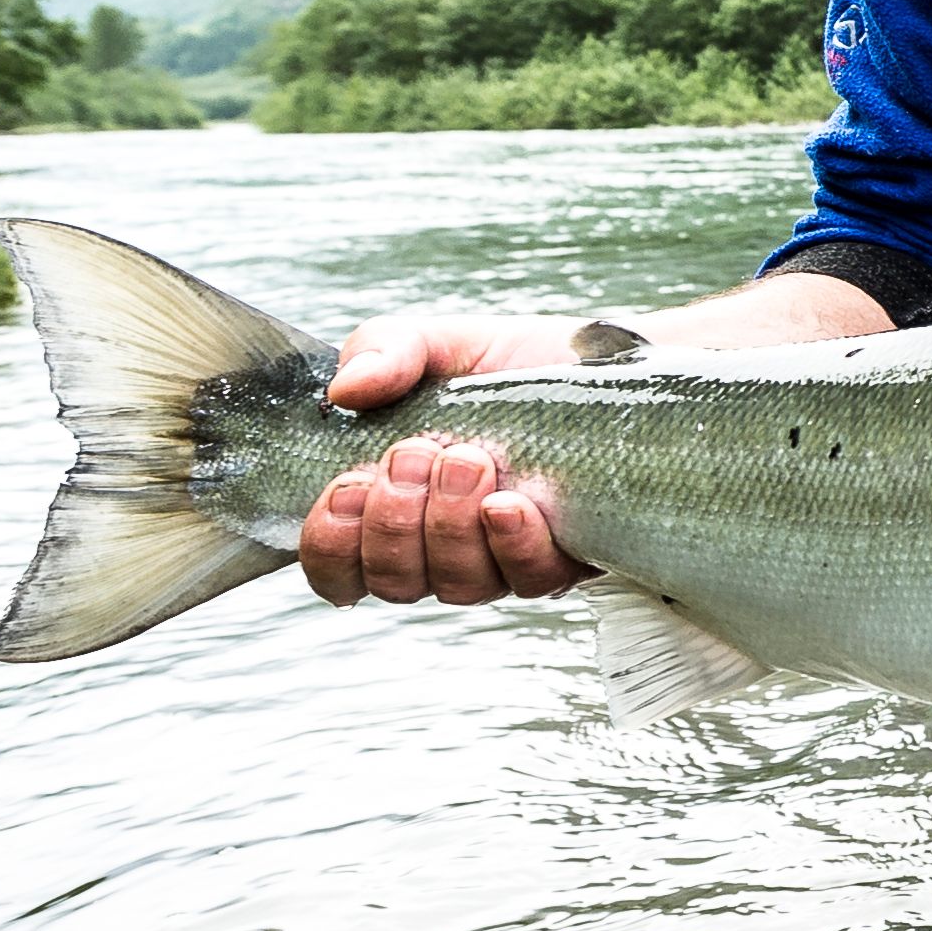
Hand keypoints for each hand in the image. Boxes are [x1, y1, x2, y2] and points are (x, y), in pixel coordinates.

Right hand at [295, 312, 590, 606]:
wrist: (601, 365)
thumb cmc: (506, 368)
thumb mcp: (438, 344)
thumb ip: (382, 350)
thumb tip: (346, 388)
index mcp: (393, 509)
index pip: (337, 568)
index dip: (330, 544)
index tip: (345, 486)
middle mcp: (441, 548)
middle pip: (394, 582)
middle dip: (394, 523)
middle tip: (416, 453)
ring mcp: (501, 560)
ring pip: (458, 586)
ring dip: (450, 526)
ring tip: (469, 459)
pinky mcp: (564, 559)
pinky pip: (529, 581)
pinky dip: (511, 543)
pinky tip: (509, 504)